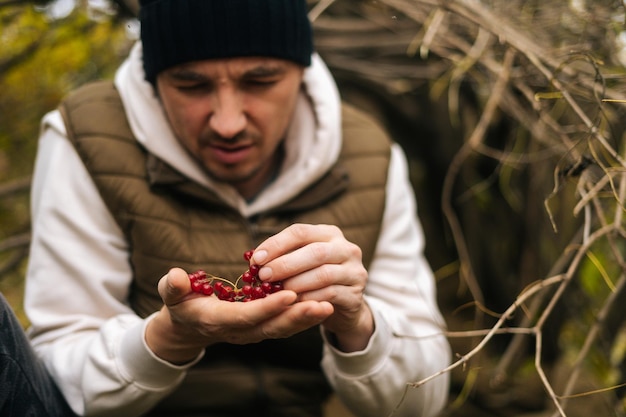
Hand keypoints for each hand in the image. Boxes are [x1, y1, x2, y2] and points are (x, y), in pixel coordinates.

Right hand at [145, 267, 333, 363]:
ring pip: (283, 328)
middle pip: (272, 326)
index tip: (289, 294)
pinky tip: (324, 305)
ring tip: (329, 305)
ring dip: (306, 319)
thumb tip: (175, 277)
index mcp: (218, 320)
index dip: (268, 307)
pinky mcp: (262, 328)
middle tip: (321, 304)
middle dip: (297, 316)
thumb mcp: (171, 295)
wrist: (189, 325)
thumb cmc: (180, 303)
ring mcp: (252, 332)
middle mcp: (239, 331)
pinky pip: (286, 325)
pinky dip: (304, 318)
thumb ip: (173, 287)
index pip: (246, 316)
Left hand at [250, 224, 374, 351]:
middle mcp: (346, 248)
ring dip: (296, 283)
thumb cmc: (315, 280)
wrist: (344, 306)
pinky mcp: (356, 294)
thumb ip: (283, 257)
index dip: (277, 244)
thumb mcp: (301, 263)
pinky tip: (293, 303)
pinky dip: (309, 298)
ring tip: (277, 292)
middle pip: (314, 252)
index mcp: (329, 234)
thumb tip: (255, 259)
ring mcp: (354, 271)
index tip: (256, 259)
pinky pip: (330, 295)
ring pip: (323, 274)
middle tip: (264, 276)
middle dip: (285, 264)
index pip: (300, 232)